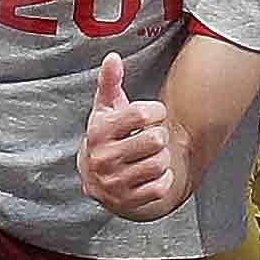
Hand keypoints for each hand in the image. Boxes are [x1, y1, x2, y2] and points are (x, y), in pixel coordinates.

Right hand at [77, 58, 191, 219]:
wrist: (96, 178)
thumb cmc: (107, 135)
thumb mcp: (105, 108)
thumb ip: (110, 82)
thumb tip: (113, 57)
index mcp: (99, 131)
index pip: (141, 114)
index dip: (155, 111)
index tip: (152, 114)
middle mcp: (104, 158)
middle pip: (155, 139)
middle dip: (159, 135)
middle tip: (151, 137)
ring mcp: (115, 182)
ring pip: (160, 162)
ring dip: (162, 157)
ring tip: (150, 155)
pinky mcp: (127, 201)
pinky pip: (161, 187)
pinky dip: (163, 178)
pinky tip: (151, 173)